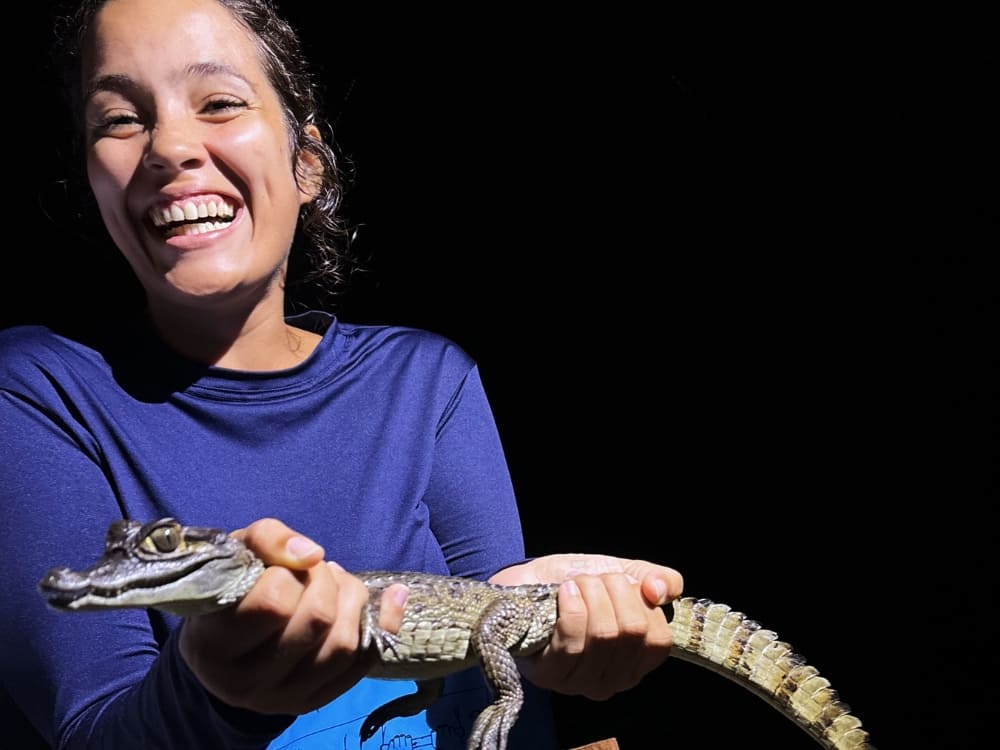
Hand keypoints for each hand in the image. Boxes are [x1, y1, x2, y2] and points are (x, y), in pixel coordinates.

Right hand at [178, 518, 407, 713]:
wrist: (223, 650)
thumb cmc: (232, 592)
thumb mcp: (237, 554)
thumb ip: (268, 540)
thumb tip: (312, 554)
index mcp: (216, 643)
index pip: (273, 602)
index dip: (287, 574)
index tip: (280, 568)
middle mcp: (247, 681)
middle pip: (317, 620)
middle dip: (325, 581)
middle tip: (314, 570)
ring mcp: (283, 698)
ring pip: (343, 645)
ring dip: (352, 600)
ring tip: (337, 583)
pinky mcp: (314, 701)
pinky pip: (363, 664)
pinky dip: (384, 624)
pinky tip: (391, 596)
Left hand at [490, 554, 681, 699]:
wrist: (528, 581)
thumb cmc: (579, 583)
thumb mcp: (626, 575)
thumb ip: (660, 581)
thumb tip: (659, 592)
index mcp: (636, 662)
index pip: (657, 640)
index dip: (643, 603)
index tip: (624, 582)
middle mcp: (612, 680)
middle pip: (630, 631)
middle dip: (614, 589)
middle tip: (595, 579)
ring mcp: (579, 682)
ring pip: (603, 635)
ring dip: (590, 594)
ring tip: (576, 583)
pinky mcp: (549, 676)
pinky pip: (571, 642)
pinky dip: (571, 607)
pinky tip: (563, 593)